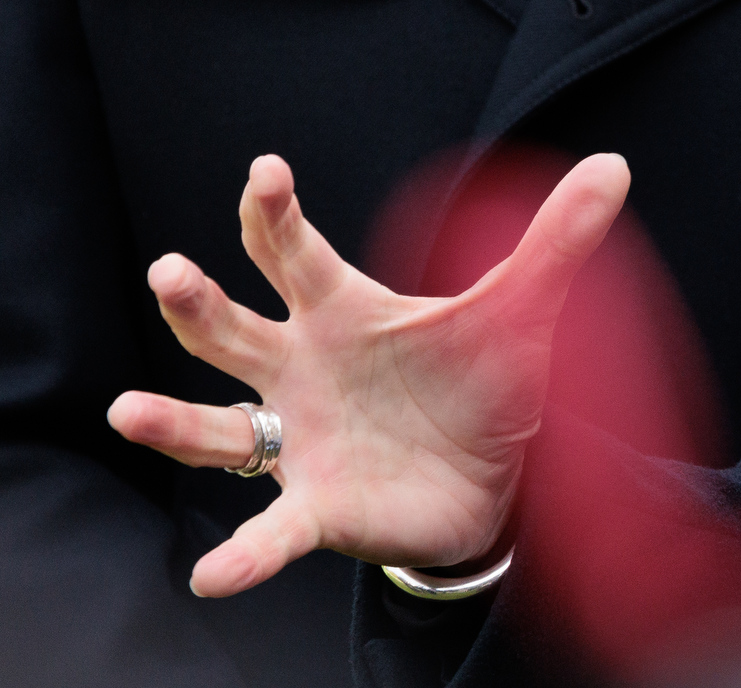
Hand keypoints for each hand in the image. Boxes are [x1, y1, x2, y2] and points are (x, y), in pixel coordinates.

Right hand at [106, 150, 629, 596]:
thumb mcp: (522, 311)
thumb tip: (612, 164)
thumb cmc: (482, 382)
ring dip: (171, 421)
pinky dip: (244, 554)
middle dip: (196, 302)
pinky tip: (214, 575)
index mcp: (341, 312)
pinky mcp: (314, 507)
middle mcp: (299, 370)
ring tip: (129, 410)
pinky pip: (268, 531)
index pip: (293, 252)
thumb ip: (556, 241)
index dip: (274, 213)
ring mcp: (295, 441)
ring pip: (217, 429)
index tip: (265, 172)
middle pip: (230, 328)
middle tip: (169, 270)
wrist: (492, 481)